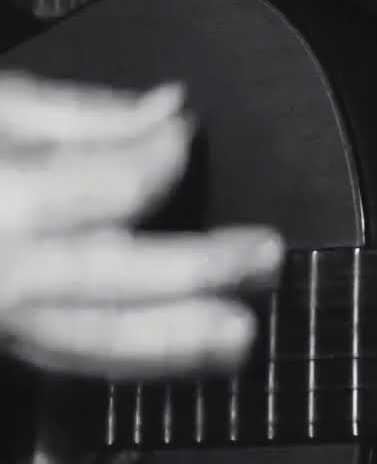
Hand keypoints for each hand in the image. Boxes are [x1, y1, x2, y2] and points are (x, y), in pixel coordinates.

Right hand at [0, 70, 282, 379]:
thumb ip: (79, 114)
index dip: (138, 166)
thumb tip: (173, 107)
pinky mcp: (3, 339)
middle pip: (90, 281)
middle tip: (264, 255)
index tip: (187, 136)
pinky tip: (188, 347)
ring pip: (81, 344)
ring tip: (241, 335)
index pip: (71, 192)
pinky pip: (69, 355)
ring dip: (169, 342)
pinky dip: (131, 355)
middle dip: (183, 273)